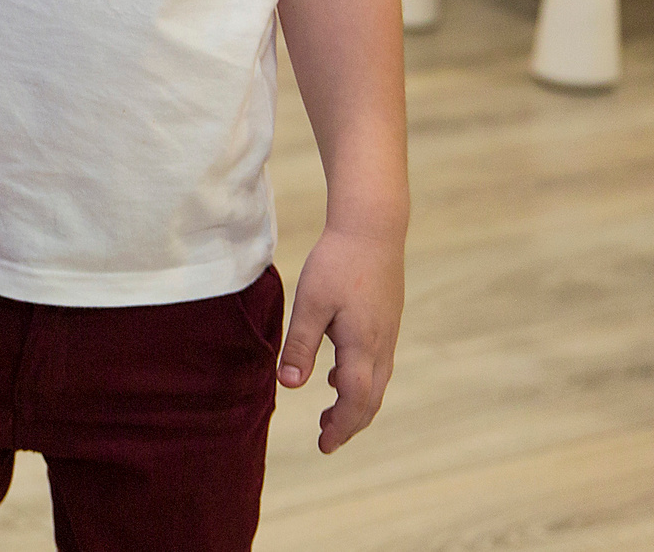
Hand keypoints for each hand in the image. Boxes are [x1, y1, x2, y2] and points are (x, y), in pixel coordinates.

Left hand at [277, 225, 403, 452]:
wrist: (373, 230)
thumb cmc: (338, 263)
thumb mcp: (311, 303)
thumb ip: (301, 345)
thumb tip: (290, 386)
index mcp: (362, 347)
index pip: (354, 401)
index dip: (340, 427)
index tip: (324, 446)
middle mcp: (380, 347)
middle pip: (369, 399)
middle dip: (349, 424)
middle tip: (326, 441)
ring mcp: (386, 335)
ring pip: (375, 384)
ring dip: (354, 404)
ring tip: (328, 417)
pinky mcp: (385, 323)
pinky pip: (375, 365)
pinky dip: (358, 382)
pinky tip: (335, 377)